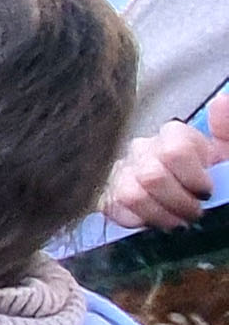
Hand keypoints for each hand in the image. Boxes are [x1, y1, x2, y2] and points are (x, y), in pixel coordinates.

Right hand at [104, 111, 225, 231]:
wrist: (199, 203)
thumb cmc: (215, 179)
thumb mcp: (228, 153)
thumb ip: (227, 130)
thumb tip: (221, 101)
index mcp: (175, 136)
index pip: (175, 151)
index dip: (193, 178)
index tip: (207, 193)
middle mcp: (144, 149)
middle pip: (152, 177)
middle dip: (178, 202)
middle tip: (194, 213)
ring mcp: (122, 172)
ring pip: (131, 195)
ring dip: (159, 215)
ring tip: (177, 222)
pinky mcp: (107, 196)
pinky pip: (113, 208)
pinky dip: (136, 220)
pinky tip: (154, 222)